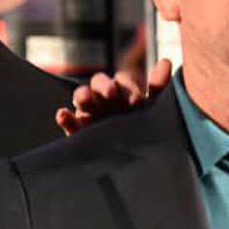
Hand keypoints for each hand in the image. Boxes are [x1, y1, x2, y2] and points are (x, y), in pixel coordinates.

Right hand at [55, 59, 171, 135]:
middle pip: (100, 83)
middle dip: (104, 86)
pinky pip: (68, 122)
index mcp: (126, 94)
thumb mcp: (153, 112)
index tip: (136, 101)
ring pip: (82, 97)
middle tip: (111, 94)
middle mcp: (107, 100)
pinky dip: (64, 117)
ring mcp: (91, 115)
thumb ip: (158, 89)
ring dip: (82, 94)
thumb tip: (166, 61)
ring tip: (85, 99)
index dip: (128, 87)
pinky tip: (63, 114)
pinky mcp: (78, 133)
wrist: (134, 168)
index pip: (123, 81)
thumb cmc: (144, 136)